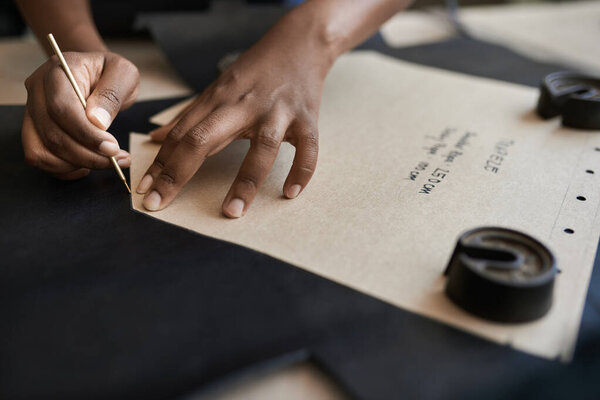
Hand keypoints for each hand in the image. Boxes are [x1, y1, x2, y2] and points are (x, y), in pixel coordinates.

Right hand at [22, 51, 138, 178]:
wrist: (98, 73)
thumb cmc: (111, 72)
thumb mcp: (123, 74)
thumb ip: (111, 94)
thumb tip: (97, 122)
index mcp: (59, 71)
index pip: (62, 108)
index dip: (86, 134)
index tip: (112, 148)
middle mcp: (38, 91)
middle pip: (52, 134)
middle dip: (87, 155)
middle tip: (117, 159)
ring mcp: (33, 111)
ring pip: (42, 151)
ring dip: (76, 164)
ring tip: (105, 162)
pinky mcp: (35, 129)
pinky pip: (40, 158)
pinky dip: (64, 168)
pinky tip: (87, 164)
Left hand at [137, 20, 333, 217]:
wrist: (300, 43)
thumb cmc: (255, 70)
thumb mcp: (217, 88)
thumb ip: (187, 116)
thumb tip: (156, 139)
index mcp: (218, 99)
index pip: (181, 134)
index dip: (161, 164)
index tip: (145, 192)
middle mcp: (245, 105)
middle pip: (205, 138)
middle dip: (179, 173)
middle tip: (160, 203)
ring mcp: (278, 112)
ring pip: (262, 147)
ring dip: (245, 181)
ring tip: (232, 212)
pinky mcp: (307, 118)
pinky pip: (306, 149)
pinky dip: (301, 171)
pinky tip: (290, 193)